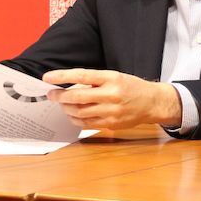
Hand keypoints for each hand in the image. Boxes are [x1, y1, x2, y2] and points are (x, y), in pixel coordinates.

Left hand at [43, 69, 181, 130]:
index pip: (82, 75)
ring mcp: (111, 111)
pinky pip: (86, 123)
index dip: (62, 76)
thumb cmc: (132, 88)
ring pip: (79, 112)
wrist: (152, 103)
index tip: (47, 77)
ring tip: (64, 105)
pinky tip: (73, 115)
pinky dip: (75, 119)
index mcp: (112, 79)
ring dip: (66, 108)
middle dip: (60, 96)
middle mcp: (112, 95)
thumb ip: (95, 82)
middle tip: (52, 95)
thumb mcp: (116, 77)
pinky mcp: (111, 124)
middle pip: (77, 97)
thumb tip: (69, 86)